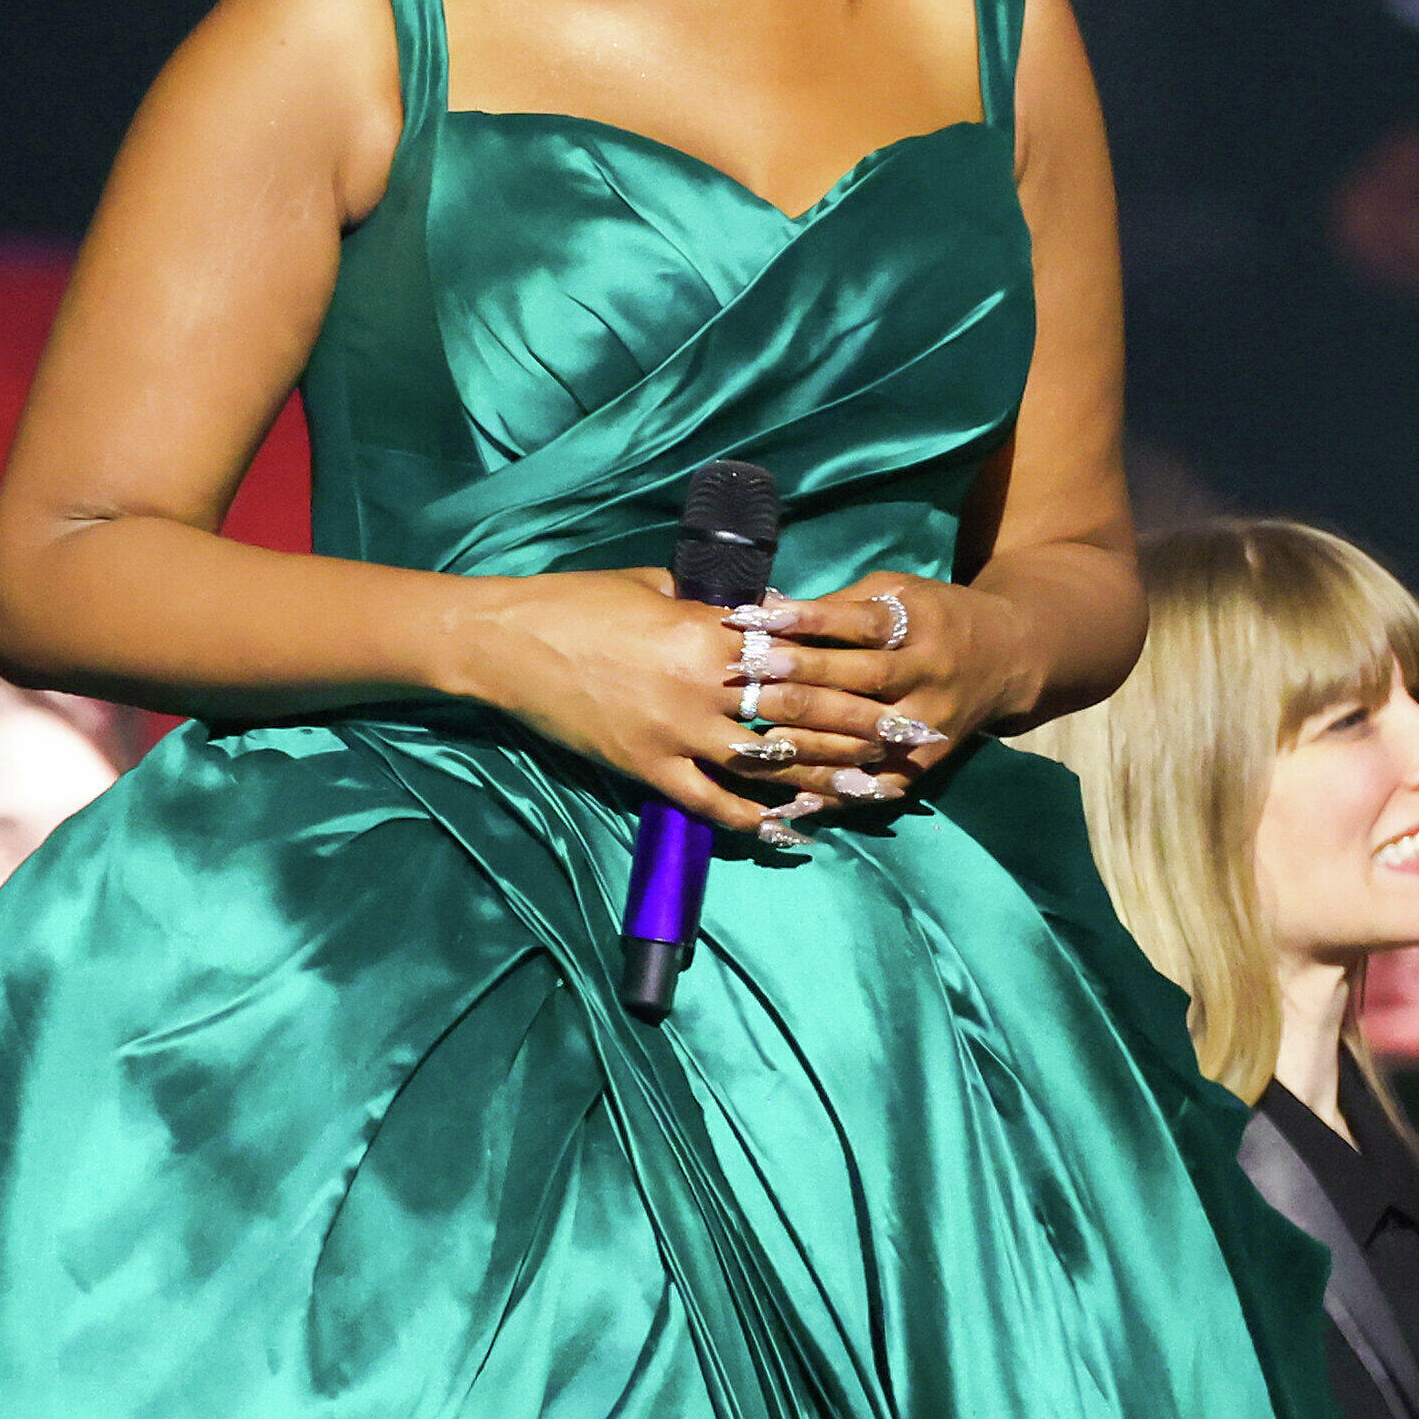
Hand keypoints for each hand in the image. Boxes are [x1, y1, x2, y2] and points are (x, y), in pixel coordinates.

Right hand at [449, 568, 1023, 842]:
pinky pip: (710, 804)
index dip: (854, 671)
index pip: (800, 655)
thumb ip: (712, 605)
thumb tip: (760, 611)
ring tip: (872, 792)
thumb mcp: (654, 585)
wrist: (507, 644)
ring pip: (767, 765)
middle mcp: (703, 688)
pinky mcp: (646, 769)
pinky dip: (753, 822)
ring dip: (823, 780)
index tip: (899, 679)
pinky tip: (790, 832)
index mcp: (709, 633)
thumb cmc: (577, 600)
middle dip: (862, 729)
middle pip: (801, 714)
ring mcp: (675, 734)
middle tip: (911, 740)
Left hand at [704, 573, 1035, 828]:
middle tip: (745, 682)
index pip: (858, 623)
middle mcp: (928, 673)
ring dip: (808, 743)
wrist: (1009, 656)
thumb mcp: (896, 591)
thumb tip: (767, 610)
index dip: (806, 622)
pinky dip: (836, 795)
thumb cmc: (933, 614)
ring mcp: (930, 723)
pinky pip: (879, 783)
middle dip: (801, 681)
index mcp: (918, 622)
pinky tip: (792, 802)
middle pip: (861, 680)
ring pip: (866, 737)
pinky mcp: (929, 762)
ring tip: (753, 743)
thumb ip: (839, 605)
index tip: (754, 622)